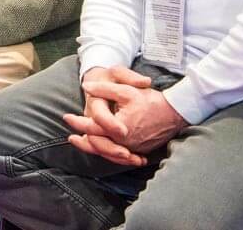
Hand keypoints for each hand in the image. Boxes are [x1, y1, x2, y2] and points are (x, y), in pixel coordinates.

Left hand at [66, 66, 182, 164]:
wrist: (175, 111)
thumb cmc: (150, 99)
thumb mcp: (126, 89)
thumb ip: (104, 88)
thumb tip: (86, 87)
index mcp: (120, 128)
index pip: (93, 128)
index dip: (78, 123)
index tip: (66, 118)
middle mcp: (126, 142)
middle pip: (99, 145)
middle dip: (83, 142)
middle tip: (71, 138)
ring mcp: (134, 147)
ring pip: (109, 153)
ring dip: (94, 149)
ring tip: (82, 143)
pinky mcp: (140, 149)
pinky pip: (120, 155)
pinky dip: (109, 152)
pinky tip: (103, 148)